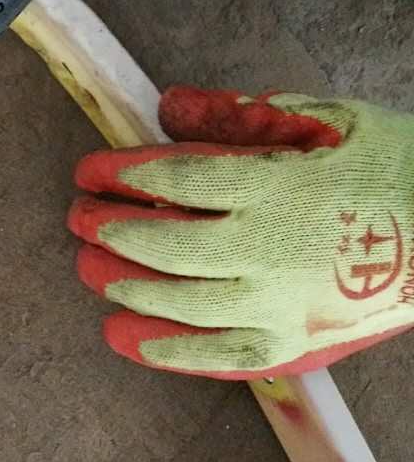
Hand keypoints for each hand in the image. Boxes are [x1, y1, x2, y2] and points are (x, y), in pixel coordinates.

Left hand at [68, 86, 413, 378]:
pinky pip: (216, 355)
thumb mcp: (327, 118)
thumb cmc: (392, 169)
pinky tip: (122, 334)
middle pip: (167, 245)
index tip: (89, 170)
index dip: (122, 175)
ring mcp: (282, 304)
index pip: (178, 180)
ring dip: (123, 285)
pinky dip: (164, 349)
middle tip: (80, 218)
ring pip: (181, 303)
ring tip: (87, 268)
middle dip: (109, 230)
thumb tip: (167, 106)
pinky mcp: (293, 344)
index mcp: (281, 186)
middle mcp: (274, 250)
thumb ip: (242, 113)